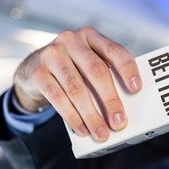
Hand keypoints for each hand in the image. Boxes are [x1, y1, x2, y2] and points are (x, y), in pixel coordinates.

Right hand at [13, 26, 141, 139]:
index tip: (136, 88)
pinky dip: (72, 116)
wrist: (33, 68)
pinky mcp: (37, 72)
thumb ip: (104, 74)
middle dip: (110, 100)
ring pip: (77, 89)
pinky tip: (82, 129)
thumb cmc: (71, 68)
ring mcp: (52, 54)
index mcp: (90, 36)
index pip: (114, 50)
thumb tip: (122, 107)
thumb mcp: (86, 62)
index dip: (127, 69)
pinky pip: (58, 98)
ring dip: (91, 115)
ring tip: (101, 133)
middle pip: (96, 72)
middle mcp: (71, 40)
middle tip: (119, 122)